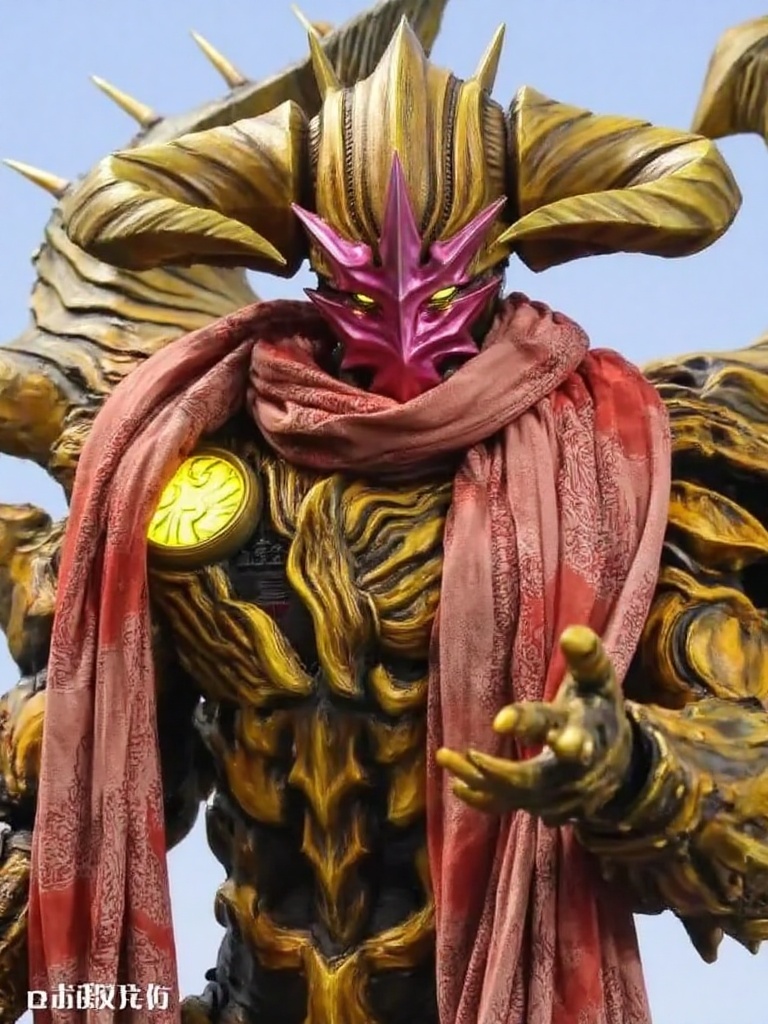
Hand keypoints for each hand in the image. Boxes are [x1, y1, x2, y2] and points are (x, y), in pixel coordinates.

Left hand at [436, 626, 633, 826]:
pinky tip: (457, 787)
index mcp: (585, 731)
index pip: (556, 728)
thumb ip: (587, 657)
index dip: (527, 724)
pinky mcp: (549, 809)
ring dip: (479, 780)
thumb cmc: (599, 709)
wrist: (627, 762)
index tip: (499, 721)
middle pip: (534, 778)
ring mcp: (562, 798)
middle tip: (468, 756)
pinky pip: (513, 808)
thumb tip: (572, 634)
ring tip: (444, 756)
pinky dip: (485, 799)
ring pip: (516, 796)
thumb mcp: (599, 681)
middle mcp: (574, 772)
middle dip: (500, 772)